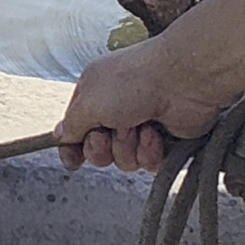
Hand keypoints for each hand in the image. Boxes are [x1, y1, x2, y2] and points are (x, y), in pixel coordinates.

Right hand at [56, 24, 227, 173]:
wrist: (183, 81)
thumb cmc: (134, 82)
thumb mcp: (88, 102)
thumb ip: (70, 126)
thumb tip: (61, 137)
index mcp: (95, 94)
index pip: (75, 129)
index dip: (73, 148)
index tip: (73, 161)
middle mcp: (117, 109)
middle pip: (98, 151)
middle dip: (102, 149)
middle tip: (107, 135)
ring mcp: (142, 125)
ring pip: (124, 160)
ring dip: (128, 148)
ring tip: (138, 127)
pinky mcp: (164, 140)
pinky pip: (147, 163)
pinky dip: (150, 151)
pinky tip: (155, 133)